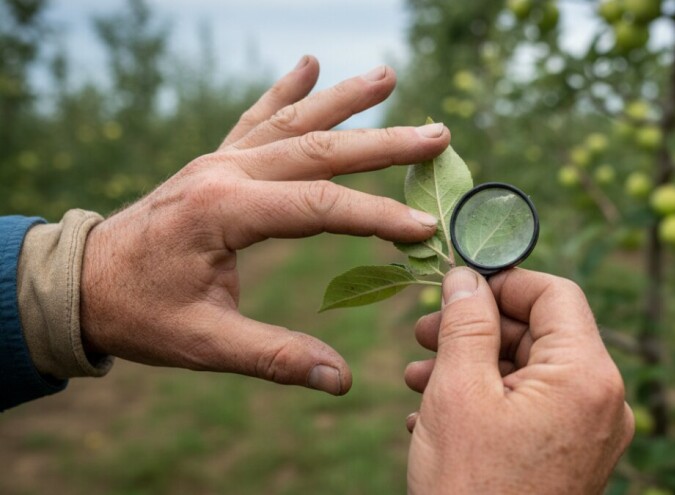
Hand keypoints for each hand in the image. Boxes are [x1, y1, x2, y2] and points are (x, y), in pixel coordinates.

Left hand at [79, 56, 449, 394]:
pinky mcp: (213, 163)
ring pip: (292, 123)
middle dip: (383, 144)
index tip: (425, 225)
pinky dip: (285, 91)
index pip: (319, 207)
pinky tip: (308, 64)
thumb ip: (274, 356)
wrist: (80, 283)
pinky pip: (256, 120)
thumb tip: (340, 380)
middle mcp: (224, 172)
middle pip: (317, 150)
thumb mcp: (202, 343)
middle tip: (438, 135)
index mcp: (223, 211)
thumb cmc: (139, 312)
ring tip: (388, 77)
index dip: (377, 215)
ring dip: (343, 101)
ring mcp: (218, 161)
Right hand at [404, 268, 633, 493]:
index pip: (555, 294)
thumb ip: (467, 322)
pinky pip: (532, 409)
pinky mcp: (570, 458)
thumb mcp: (459, 392)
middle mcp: (602, 403)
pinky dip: (487, 399)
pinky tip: (435, 412)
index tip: (456, 286)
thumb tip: (466, 276)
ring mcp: (589, 435)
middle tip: (423, 333)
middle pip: (541, 333)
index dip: (503, 281)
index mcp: (587, 377)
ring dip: (472, 364)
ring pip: (530, 373)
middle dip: (477, 327)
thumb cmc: (471, 489)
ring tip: (418, 376)